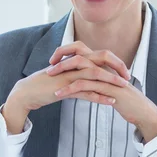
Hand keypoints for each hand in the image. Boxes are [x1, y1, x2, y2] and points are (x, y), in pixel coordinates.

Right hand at [3, 62, 126, 133]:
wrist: (27, 92)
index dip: (113, 61)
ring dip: (111, 80)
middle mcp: (73, 64)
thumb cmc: (45, 85)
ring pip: (95, 73)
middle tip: (128, 76)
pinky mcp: (65, 87)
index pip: (99, 55)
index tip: (124, 71)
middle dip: (117, 66)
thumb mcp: (64, 77)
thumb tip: (91, 79)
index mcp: (75, 59)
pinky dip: (99, 96)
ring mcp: (69, 75)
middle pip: (100, 58)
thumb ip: (77, 75)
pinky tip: (110, 102)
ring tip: (124, 88)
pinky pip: (85, 91)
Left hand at [49, 42, 156, 142]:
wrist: (141, 111)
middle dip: (62, 59)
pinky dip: (70, 89)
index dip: (67, 52)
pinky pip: (86, 86)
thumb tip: (82, 79)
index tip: (54, 61)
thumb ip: (96, 80)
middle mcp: (105, 67)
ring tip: (50, 81)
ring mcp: (107, 76)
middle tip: (49, 68)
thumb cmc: (125, 100)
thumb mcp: (108, 87)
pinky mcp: (108, 89)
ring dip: (63, 74)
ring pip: (81, 69)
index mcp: (104, 64)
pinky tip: (59, 94)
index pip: (83, 50)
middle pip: (80, 54)